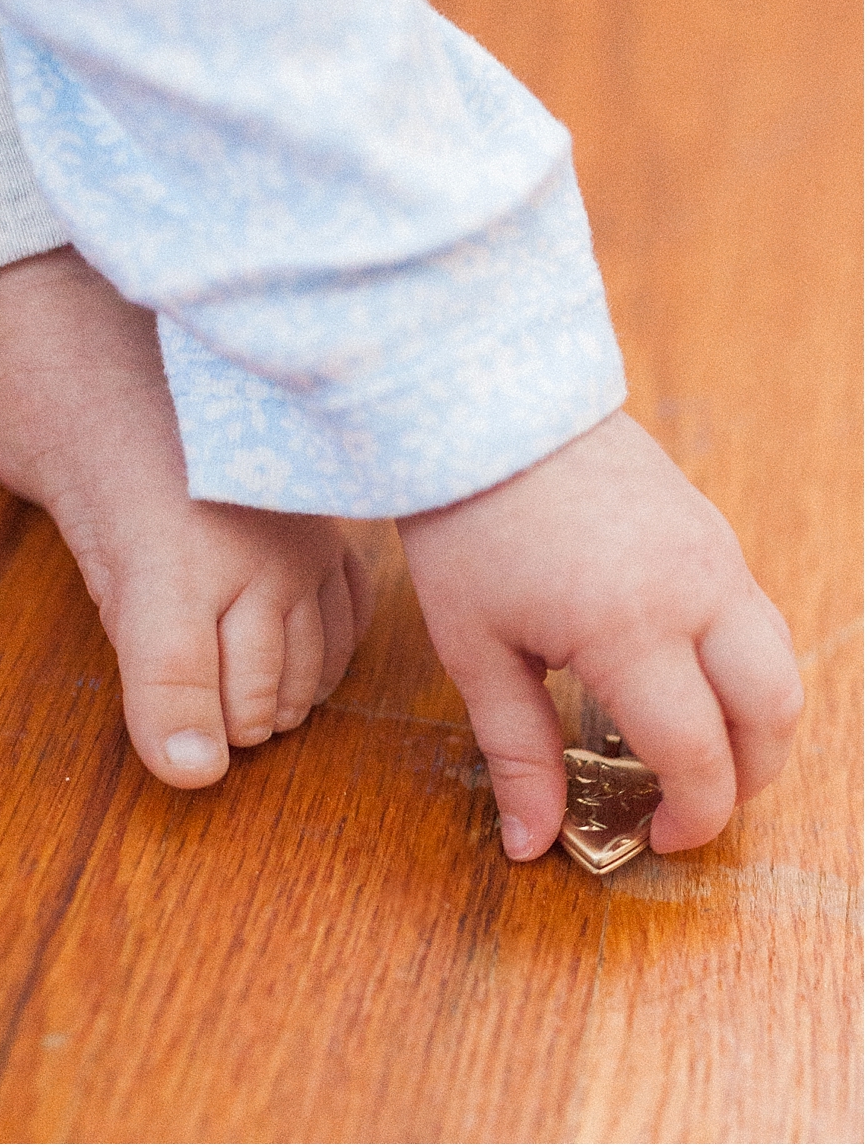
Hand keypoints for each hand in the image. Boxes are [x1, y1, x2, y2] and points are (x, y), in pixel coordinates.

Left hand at [398, 410, 801, 859]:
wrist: (486, 405)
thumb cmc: (467, 523)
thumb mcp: (475, 648)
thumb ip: (516, 748)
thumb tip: (533, 841)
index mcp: (633, 630)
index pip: (699, 755)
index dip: (690, 816)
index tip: (655, 839)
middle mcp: (697, 591)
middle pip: (774, 712)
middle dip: (749, 779)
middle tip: (691, 804)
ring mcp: (714, 552)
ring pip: (778, 661)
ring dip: (755, 722)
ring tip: (693, 749)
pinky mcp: (710, 527)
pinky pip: (754, 614)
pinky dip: (742, 666)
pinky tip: (682, 677)